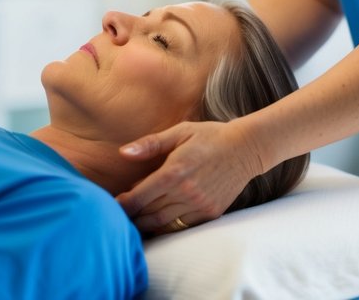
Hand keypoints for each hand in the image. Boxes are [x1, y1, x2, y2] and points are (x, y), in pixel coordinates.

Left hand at [115, 119, 263, 234]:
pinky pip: (181, 226)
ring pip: (163, 224)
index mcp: (174, 171)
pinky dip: (166, 226)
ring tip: (135, 219)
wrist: (246, 148)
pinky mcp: (210, 213)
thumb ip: (150, 144)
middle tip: (119, 213)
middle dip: (131, 215)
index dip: (122, 204)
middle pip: (148, 213)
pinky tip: (158, 219)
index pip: (138, 197)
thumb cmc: (210, 136)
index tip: (113, 204)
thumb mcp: (180, 132)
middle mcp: (186, 192)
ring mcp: (199, 205)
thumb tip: (123, 152)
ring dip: (145, 224)